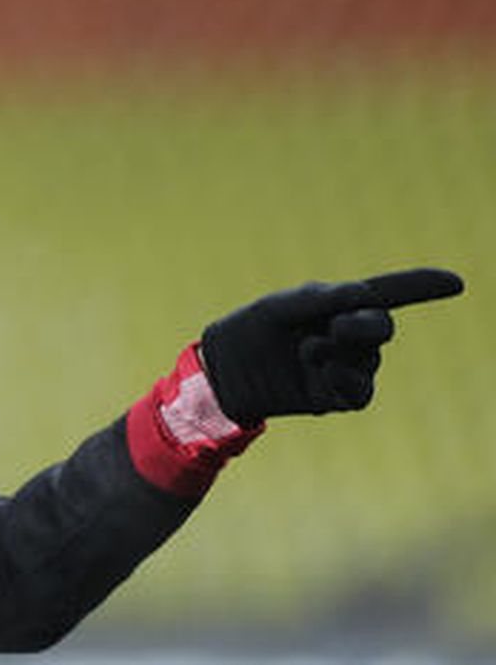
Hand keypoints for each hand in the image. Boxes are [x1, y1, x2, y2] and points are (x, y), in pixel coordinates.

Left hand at [200, 268, 462, 426]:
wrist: (222, 372)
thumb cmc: (248, 331)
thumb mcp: (278, 308)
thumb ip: (319, 300)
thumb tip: (365, 295)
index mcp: (336, 305)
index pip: (386, 293)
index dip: (420, 287)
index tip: (455, 282)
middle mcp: (346, 335)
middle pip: (382, 327)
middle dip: (366, 325)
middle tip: (336, 327)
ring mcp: (343, 366)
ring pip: (369, 360)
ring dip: (341, 353)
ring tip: (307, 349)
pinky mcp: (334, 396)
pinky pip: (359, 392)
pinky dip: (344, 379)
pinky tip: (320, 371)